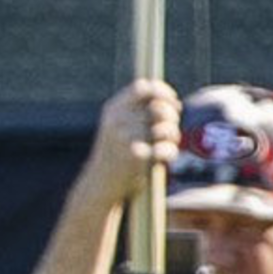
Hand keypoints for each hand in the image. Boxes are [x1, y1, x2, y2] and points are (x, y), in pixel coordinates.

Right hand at [83, 79, 180, 205]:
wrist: (99, 185)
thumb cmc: (115, 154)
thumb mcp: (117, 126)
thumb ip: (137, 110)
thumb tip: (171, 99)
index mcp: (113, 110)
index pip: (142, 88)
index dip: (162, 91)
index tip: (173, 100)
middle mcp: (118, 122)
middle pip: (159, 107)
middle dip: (172, 115)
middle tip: (171, 126)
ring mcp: (126, 139)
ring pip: (166, 128)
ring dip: (173, 135)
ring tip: (169, 142)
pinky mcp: (136, 158)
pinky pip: (166, 148)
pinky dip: (170, 152)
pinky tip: (165, 157)